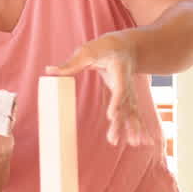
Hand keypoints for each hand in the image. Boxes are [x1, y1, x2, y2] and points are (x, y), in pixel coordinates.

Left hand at [46, 32, 151, 146]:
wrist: (125, 47)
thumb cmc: (103, 48)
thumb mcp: (87, 52)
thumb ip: (70, 64)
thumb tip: (49, 70)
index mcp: (119, 70)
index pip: (120, 89)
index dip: (117, 103)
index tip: (112, 116)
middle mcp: (127, 84)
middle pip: (126, 106)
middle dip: (122, 123)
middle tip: (115, 139)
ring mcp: (129, 93)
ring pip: (131, 112)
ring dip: (133, 128)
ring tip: (134, 144)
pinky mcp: (128, 99)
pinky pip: (134, 114)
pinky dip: (140, 127)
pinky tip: (143, 142)